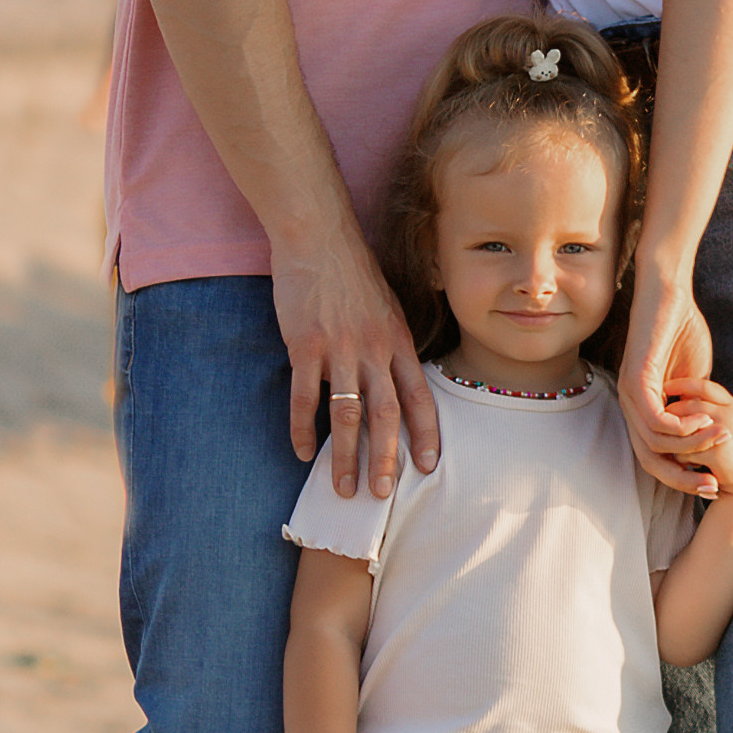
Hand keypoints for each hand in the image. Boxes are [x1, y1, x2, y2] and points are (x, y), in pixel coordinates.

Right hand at [268, 221, 439, 497]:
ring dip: (344, 456)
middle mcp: (374, 349)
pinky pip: (304, 397)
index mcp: (398, 341)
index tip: (431, 467)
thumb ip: (394, 346)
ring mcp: (339, 349)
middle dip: (386, 459)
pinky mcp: (304, 346)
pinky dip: (302, 429)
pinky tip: (301, 452)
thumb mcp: (389, 308)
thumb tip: (400, 383)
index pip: (419, 396)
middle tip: (383, 496)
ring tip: (343, 489)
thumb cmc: (353, 274)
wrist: (319, 237)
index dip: (426, 434)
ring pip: (346, 414)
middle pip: (385, 414)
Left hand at [619, 264, 715, 487]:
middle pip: (650, 460)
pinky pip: (656, 419)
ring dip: (693, 446)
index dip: (683, 475)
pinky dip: (682, 427)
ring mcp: (629, 393)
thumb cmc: (680, 328)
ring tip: (721, 439)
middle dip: (683, 478)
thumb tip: (706, 433)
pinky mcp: (636, 378)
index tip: (713, 482)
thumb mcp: (693, 377)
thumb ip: (694, 406)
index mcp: (641, 407)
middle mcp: (628, 404)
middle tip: (713, 486)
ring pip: (656, 442)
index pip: (656, 457)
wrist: (667, 291)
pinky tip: (706, 420)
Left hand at [658, 374, 732, 512]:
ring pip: (681, 429)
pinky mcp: (717, 452)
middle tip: (670, 431)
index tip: (665, 386)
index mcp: (732, 406)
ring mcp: (725, 431)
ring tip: (690, 453)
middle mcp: (730, 414)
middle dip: (672, 418)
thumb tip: (680, 396)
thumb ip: (711, 411)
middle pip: (686, 406)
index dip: (682, 384)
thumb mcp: (728, 426)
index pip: (703, 386)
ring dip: (677, 443)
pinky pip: (682, 453)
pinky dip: (684, 461)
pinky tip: (696, 466)